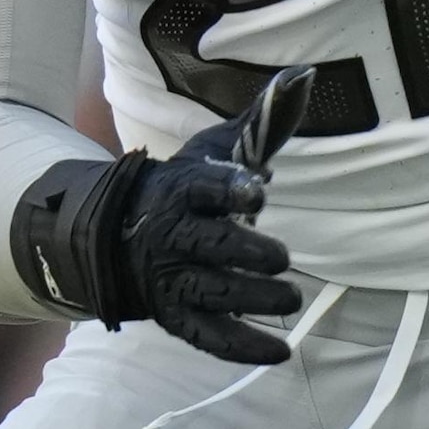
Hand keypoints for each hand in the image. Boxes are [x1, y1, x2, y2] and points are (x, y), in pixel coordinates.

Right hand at [13, 62, 325, 365]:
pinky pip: (209, 337)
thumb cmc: (185, 188)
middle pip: (208, 246)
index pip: (202, 187)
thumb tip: (306, 76)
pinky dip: (244, 347)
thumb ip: (263, 121)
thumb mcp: (215, 150)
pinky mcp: (176, 316)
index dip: (228, 189)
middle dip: (247, 253)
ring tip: (290, 298)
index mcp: (181, 189)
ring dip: (253, 299)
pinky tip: (281, 351)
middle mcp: (172, 236)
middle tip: (281, 258)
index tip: (256, 189)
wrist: (122, 235)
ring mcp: (171, 280)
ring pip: (211, 293)